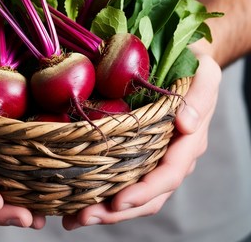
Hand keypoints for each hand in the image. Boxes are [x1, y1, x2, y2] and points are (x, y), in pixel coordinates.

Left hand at [62, 53, 221, 229]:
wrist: (183, 59)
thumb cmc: (193, 65)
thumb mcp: (205, 74)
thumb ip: (200, 98)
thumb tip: (185, 125)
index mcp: (188, 141)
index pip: (168, 174)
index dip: (145, 191)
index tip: (118, 202)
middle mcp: (170, 153)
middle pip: (147, 194)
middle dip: (116, 211)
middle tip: (82, 218)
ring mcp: (152, 153)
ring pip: (132, 190)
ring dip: (104, 208)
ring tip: (73, 217)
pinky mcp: (135, 146)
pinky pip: (121, 173)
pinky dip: (101, 187)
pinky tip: (77, 195)